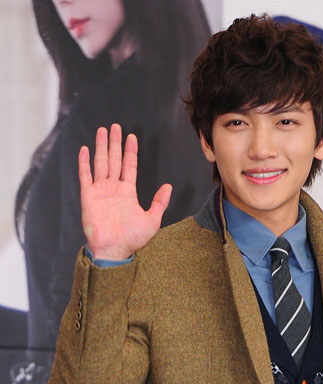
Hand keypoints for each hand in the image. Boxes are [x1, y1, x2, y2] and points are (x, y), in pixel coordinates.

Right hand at [79, 123, 171, 258]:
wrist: (113, 249)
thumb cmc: (132, 239)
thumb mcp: (152, 220)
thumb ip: (159, 203)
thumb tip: (168, 187)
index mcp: (127, 192)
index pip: (129, 166)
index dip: (130, 151)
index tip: (131, 137)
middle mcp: (113, 188)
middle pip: (114, 160)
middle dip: (115, 143)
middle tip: (115, 127)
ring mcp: (100, 191)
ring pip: (101, 163)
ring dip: (101, 147)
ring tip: (102, 131)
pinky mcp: (88, 196)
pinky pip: (85, 176)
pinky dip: (84, 163)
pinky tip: (85, 149)